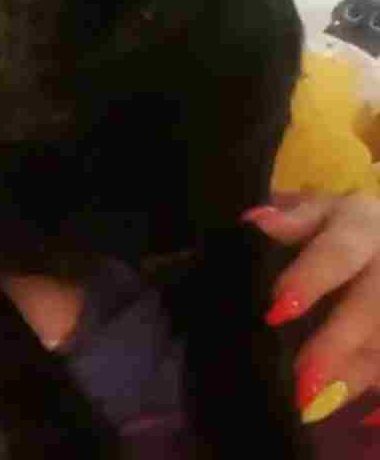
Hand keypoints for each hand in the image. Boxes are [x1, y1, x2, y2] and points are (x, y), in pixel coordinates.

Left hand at [244, 191, 379, 425]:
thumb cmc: (339, 227)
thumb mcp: (317, 212)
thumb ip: (291, 221)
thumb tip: (257, 223)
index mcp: (362, 226)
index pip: (338, 253)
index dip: (309, 281)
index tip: (277, 311)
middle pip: (372, 306)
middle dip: (337, 345)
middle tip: (301, 382)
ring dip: (357, 375)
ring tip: (316, 401)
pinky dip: (377, 391)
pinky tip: (359, 414)